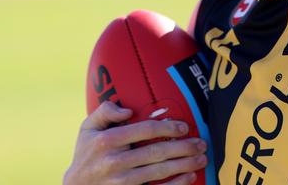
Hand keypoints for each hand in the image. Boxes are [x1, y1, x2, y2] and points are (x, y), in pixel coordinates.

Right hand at [64, 101, 206, 184]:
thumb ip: (105, 111)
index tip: (184, 127)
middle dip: (183, 147)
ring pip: (158, 172)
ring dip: (184, 165)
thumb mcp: (88, 128)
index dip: (167, 128)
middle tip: (201, 143)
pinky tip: (189, 178)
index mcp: (107, 140)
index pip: (144, 130)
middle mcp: (113, 162)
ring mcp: (120, 182)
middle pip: (156, 152)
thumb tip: (128, 110)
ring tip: (201, 158)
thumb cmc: (86, 153)